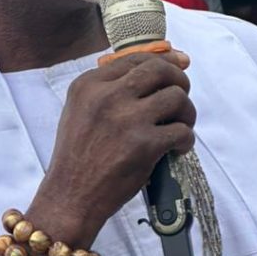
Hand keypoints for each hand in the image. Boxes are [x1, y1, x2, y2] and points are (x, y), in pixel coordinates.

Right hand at [35, 50, 194, 242]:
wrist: (70, 196)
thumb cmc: (77, 157)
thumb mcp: (80, 111)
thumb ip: (109, 89)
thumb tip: (155, 69)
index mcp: (89, 85)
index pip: (135, 59)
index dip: (164, 60)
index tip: (180, 64)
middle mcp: (107, 96)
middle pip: (159, 70)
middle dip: (179, 80)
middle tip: (182, 97)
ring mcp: (127, 120)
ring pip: (176, 97)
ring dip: (187, 112)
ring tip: (181, 126)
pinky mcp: (144, 145)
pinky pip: (182, 131)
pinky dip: (186, 140)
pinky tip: (178, 148)